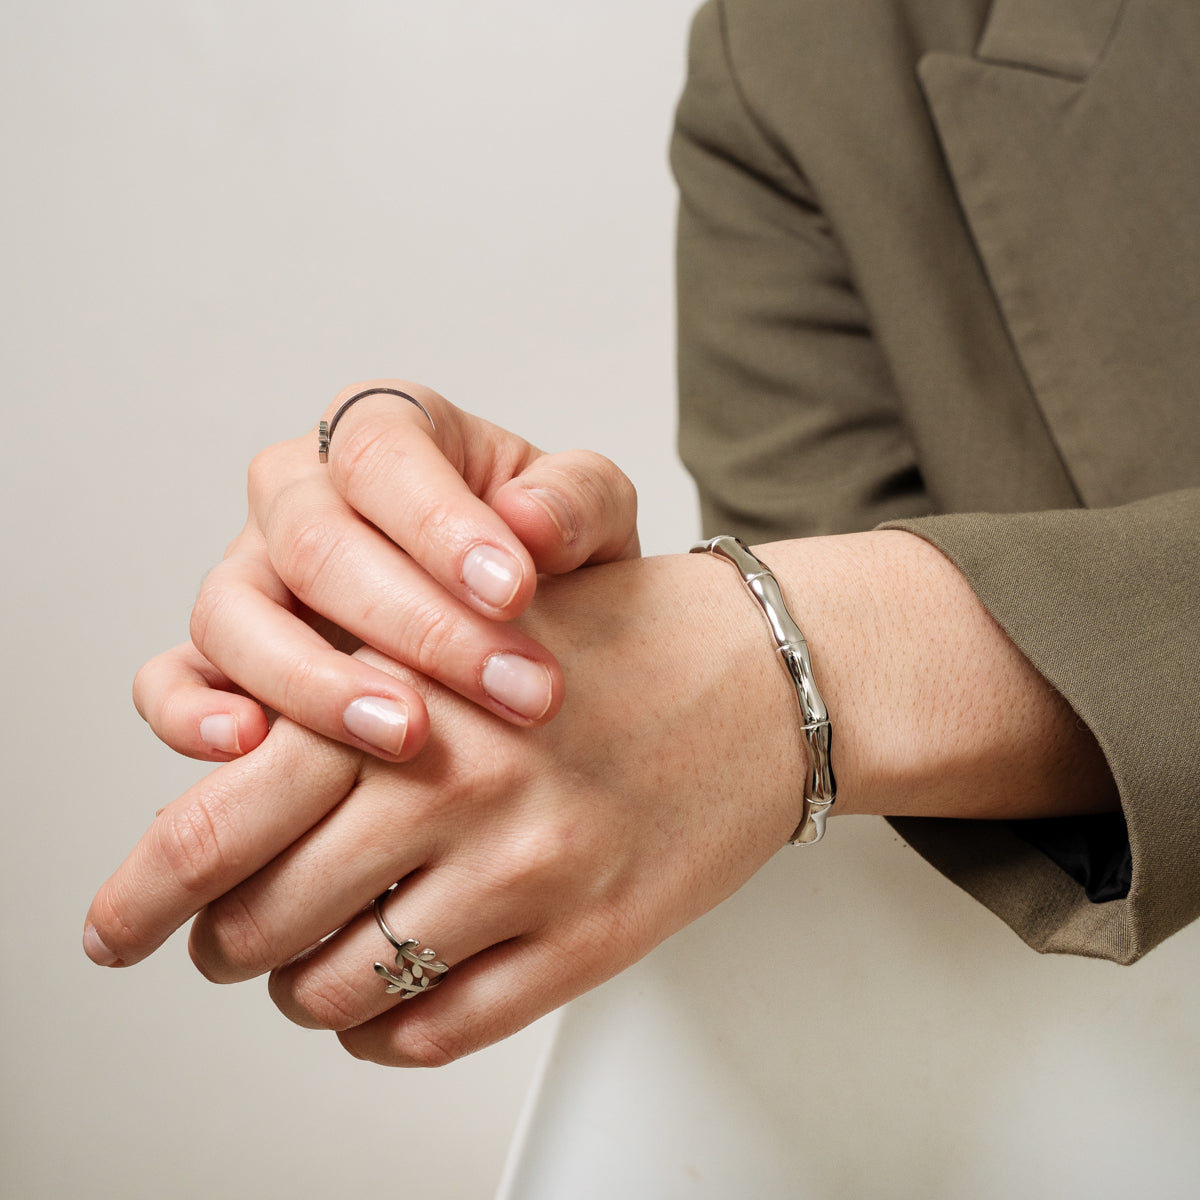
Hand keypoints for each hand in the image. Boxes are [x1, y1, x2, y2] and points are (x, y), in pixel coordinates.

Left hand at [90, 551, 805, 1062]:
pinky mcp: (590, 937)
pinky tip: (387, 1003)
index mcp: (411, 692)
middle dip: (222, 943)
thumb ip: (348, 692)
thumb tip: (226, 783)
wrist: (762, 674)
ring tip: (313, 966)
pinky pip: (438, 1031)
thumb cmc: (610, 643)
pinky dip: (383, 1034)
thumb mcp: (465, 625)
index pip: (226, 813)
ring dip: (301, 991)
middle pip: (263, 917)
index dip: (143, 887)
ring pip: (343, 989)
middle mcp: (461, 784)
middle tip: (224, 940)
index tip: (112, 927)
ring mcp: (529, 870)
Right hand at [133, 379, 639, 763]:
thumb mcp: (589, 515)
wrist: (519, 622)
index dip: (443, 525)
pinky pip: (169, 680)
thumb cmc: (547, 556)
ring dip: (318, 684)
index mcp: (385, 433)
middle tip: (516, 692)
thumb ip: (576, 502)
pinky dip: (192, 715)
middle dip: (420, 628)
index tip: (515, 592)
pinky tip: (250, 749)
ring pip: (233, 614)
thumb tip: (530, 521)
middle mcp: (300, 494)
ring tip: (406, 736)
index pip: (384, 458)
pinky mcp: (222, 658)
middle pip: (316, 543)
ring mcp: (250, 575)